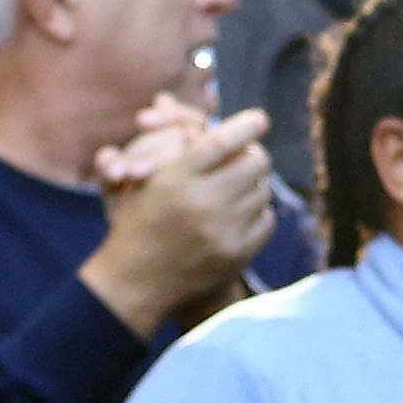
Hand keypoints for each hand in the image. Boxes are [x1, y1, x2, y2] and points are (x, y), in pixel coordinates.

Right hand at [78, 102, 281, 332]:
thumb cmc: (138, 224)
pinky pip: (266, 220)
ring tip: (239, 188)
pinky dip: (257, 213)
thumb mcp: (143, 182)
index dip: (245, 126)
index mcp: (175, 180)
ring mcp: (223, 230)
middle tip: (248, 156)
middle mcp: (202, 203)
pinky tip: (242, 214)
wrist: (136, 283)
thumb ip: (175, 152)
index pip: (221, 142)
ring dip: (254, 186)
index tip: (259, 119)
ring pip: (263, 191)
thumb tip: (201, 124)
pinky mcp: (237, 253)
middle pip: (253, 163)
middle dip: (252, 155)